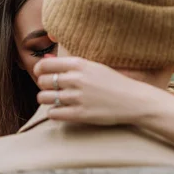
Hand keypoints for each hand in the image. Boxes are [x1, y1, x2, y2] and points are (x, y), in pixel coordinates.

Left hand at [33, 56, 157, 124]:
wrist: (135, 101)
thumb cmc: (114, 83)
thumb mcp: (94, 67)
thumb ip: (70, 65)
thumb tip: (45, 59)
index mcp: (79, 64)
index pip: (45, 65)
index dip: (39, 70)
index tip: (41, 75)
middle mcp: (76, 79)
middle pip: (43, 82)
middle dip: (44, 86)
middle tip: (52, 89)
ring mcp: (77, 97)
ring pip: (44, 98)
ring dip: (46, 100)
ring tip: (54, 100)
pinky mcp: (80, 114)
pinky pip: (53, 113)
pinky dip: (53, 112)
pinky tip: (60, 110)